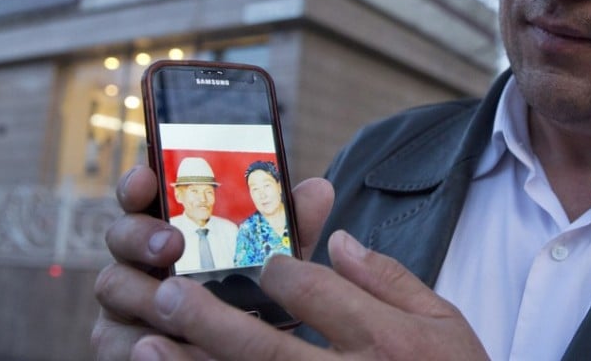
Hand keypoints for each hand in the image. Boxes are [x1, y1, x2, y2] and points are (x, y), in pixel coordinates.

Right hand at [91, 165, 333, 359]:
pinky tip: (165, 342)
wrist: (244, 349)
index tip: (148, 177)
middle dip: (141, 234)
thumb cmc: (252, 295)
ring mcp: (125, 301)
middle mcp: (140, 258)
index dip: (139, 182)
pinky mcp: (120, 343)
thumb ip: (290, 227)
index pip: (144, 193)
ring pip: (112, 285)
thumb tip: (320, 188)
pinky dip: (139, 341)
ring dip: (141, 289)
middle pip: (120, 234)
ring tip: (171, 296)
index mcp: (171, 224)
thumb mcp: (274, 260)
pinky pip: (116, 340)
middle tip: (172, 244)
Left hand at [129, 229, 487, 359]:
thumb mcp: (446, 321)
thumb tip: (340, 240)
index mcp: (386, 342)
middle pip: (266, 349)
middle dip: (210, 320)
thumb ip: (391, 279)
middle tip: (167, 292)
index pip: (318, 294)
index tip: (258, 259)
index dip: (280, 271)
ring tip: (144, 346)